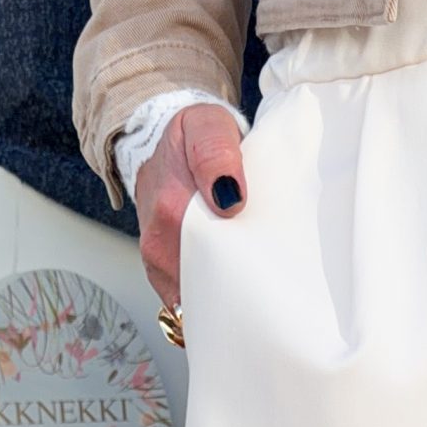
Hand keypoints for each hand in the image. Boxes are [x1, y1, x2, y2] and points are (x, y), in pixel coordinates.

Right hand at [134, 103, 248, 309]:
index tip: (268, 271)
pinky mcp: (161, 272)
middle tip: (268, 280)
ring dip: (225, 296)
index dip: (243, 276)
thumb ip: (218, 155)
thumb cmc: (192, 136)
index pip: (211, 264)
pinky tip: (232, 283)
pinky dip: (212, 298)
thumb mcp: (208, 126)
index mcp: (171, 210)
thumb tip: (230, 198)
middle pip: (205, 291)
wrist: (163, 143)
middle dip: (238, 292)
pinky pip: (189, 300)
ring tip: (252, 282)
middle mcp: (159, 243)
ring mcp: (158, 262)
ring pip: (197, 300)